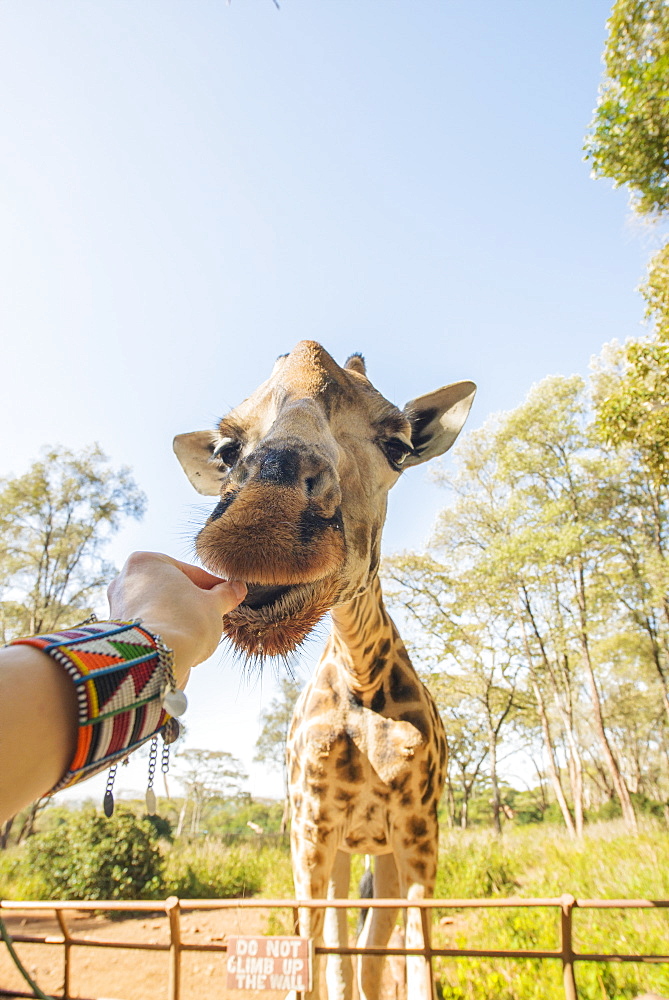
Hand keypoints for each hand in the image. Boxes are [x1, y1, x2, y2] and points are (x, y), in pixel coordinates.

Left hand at [107, 552, 245, 686]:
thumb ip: (225, 594)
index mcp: (145, 561)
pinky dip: (165, 633)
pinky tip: (181, 645)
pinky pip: (150, 628)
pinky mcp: (118, 633)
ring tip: (199, 634)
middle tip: (213, 615)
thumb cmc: (184, 622)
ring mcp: (119, 607)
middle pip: (171, 589)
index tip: (227, 597)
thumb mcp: (213, 604)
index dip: (213, 586)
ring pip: (159, 609)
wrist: (155, 660)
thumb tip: (237, 588)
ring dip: (179, 618)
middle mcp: (125, 580)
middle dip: (192, 602)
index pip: (189, 571)